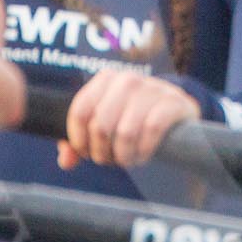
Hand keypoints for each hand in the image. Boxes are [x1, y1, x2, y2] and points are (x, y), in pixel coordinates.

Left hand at [57, 68, 200, 169]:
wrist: (174, 111)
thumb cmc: (131, 118)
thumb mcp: (105, 123)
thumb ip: (79, 142)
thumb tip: (66, 161)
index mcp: (105, 79)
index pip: (80, 112)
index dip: (79, 140)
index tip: (86, 153)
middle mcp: (127, 80)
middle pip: (101, 126)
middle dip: (102, 152)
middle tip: (110, 160)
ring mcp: (152, 89)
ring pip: (126, 133)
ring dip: (124, 156)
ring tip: (127, 160)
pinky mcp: (172, 103)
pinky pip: (151, 131)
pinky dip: (144, 150)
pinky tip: (144, 155)